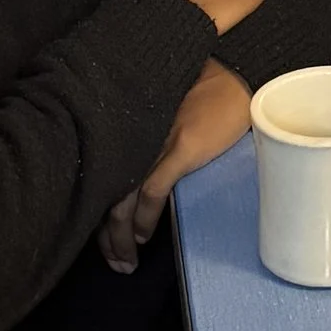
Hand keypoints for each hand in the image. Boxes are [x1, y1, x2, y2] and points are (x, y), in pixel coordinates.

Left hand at [101, 61, 250, 273]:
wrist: (235, 68)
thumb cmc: (202, 87)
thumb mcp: (163, 112)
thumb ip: (146, 140)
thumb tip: (137, 177)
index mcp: (124, 129)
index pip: (99, 178)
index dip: (95, 214)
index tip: (100, 241)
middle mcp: (131, 136)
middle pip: (105, 194)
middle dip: (105, 237)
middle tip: (114, 262)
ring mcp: (155, 143)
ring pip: (122, 200)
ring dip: (121, 237)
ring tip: (125, 261)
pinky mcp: (181, 148)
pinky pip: (153, 192)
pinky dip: (144, 218)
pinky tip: (143, 237)